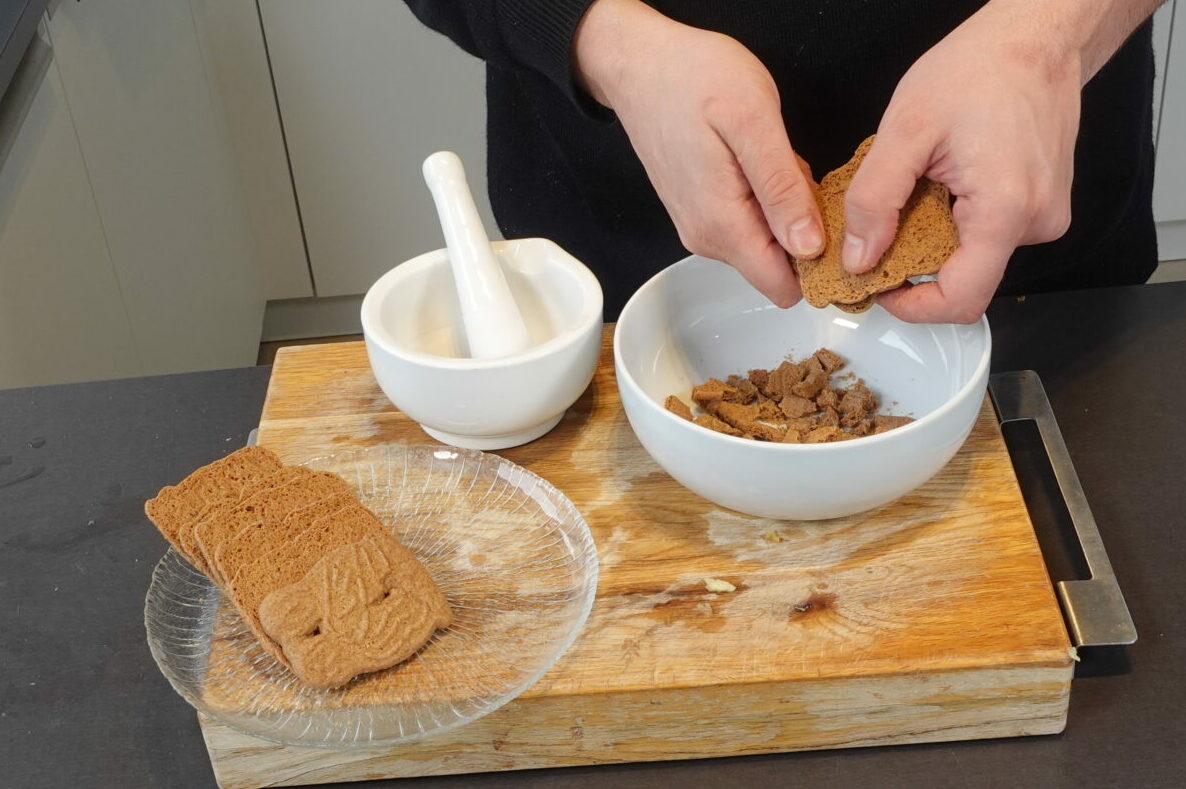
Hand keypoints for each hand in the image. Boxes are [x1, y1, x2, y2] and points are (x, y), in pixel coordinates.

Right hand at [573, 0, 822, 306]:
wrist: (640, 64)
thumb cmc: (692, 78)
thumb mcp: (753, 121)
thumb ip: (781, 189)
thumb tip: (809, 245)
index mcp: (723, 224)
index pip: (783, 286)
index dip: (821, 266)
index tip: (840, 228)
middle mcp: (707, 237)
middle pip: (779, 267)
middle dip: (806, 232)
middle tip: (805, 173)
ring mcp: (700, 226)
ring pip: (766, 244)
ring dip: (787, 212)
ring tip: (780, 160)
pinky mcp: (699, 211)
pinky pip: (749, 224)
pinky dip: (768, 200)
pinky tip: (762, 161)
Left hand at [841, 0, 1082, 323]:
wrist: (1034, 38)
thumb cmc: (981, 68)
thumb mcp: (905, 130)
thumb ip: (874, 199)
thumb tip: (858, 256)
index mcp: (1005, 210)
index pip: (961, 300)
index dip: (913, 306)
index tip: (878, 286)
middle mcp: (1035, 223)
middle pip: (964, 280)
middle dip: (915, 264)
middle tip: (881, 229)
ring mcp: (1042, 216)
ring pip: (973, 257)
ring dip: (933, 238)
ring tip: (916, 191)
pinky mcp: (1039, 206)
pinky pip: (988, 233)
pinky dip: (953, 220)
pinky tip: (941, 183)